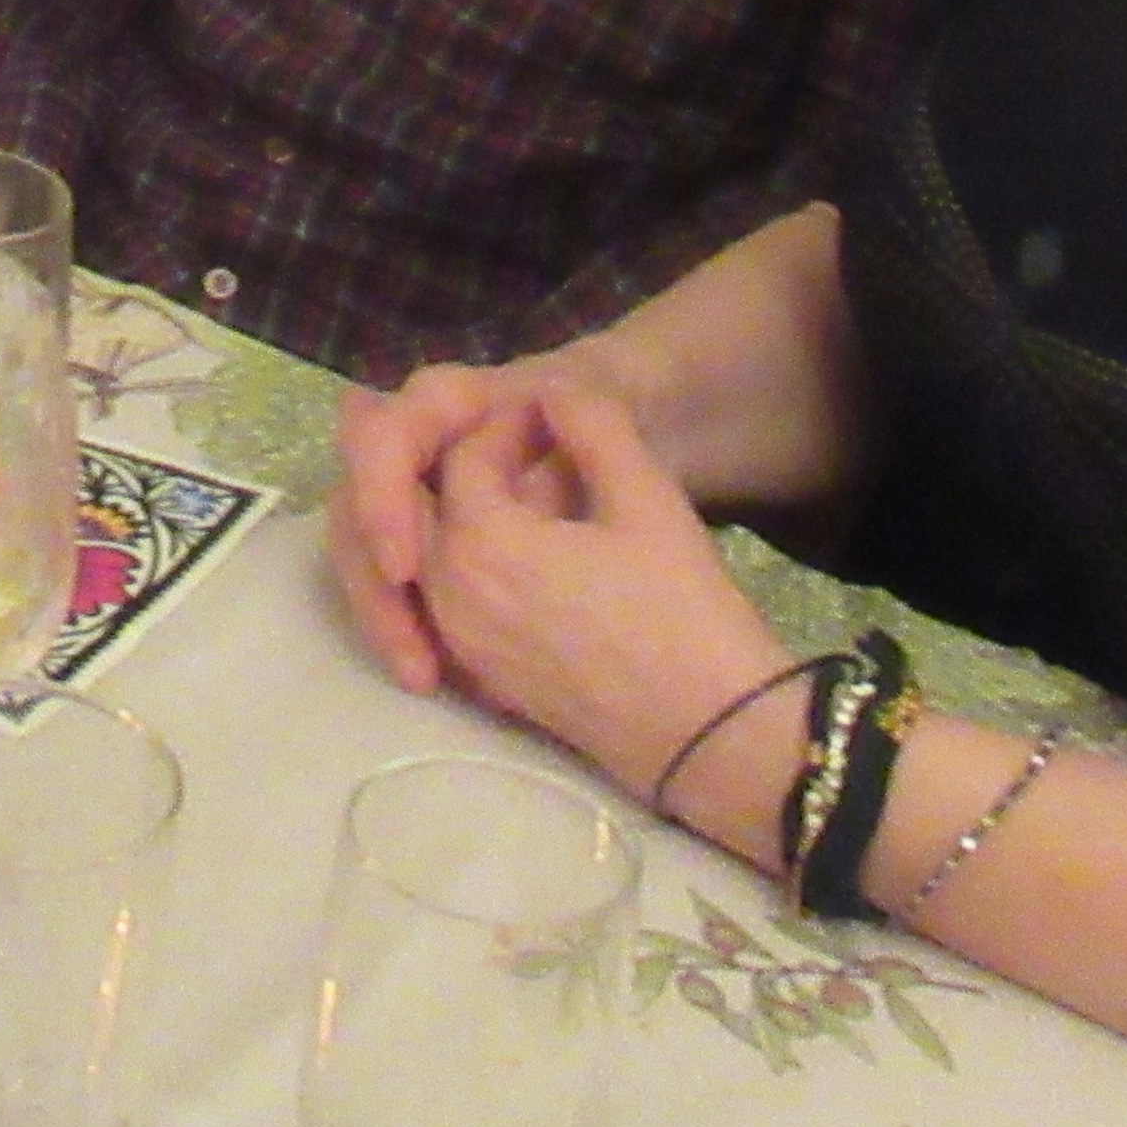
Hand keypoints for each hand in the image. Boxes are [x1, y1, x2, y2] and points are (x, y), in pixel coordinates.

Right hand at [331, 353, 616, 694]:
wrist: (646, 422)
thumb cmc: (626, 415)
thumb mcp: (624, 425)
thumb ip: (584, 432)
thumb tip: (526, 469)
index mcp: (452, 401)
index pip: (387, 438)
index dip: (382, 497)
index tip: (406, 568)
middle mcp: (419, 444)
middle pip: (355, 505)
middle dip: (372, 583)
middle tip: (412, 657)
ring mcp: (418, 494)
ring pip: (364, 553)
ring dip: (382, 615)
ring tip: (423, 678)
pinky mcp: (431, 542)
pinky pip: (395, 584)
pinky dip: (405, 627)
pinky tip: (436, 675)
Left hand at [406, 386, 790, 813]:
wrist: (711, 733)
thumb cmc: (683, 611)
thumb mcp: (647, 499)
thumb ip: (592, 427)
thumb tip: (552, 393)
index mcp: (480, 545)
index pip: (463, 458)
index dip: (508, 429)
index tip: (557, 422)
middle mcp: (450, 598)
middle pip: (414, 510)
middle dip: (453, 467)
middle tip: (515, 448)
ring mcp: (462, 648)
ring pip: (420, 563)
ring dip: (450, 517)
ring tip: (514, 491)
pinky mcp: (485, 683)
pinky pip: (439, 610)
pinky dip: (455, 571)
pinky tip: (507, 555)